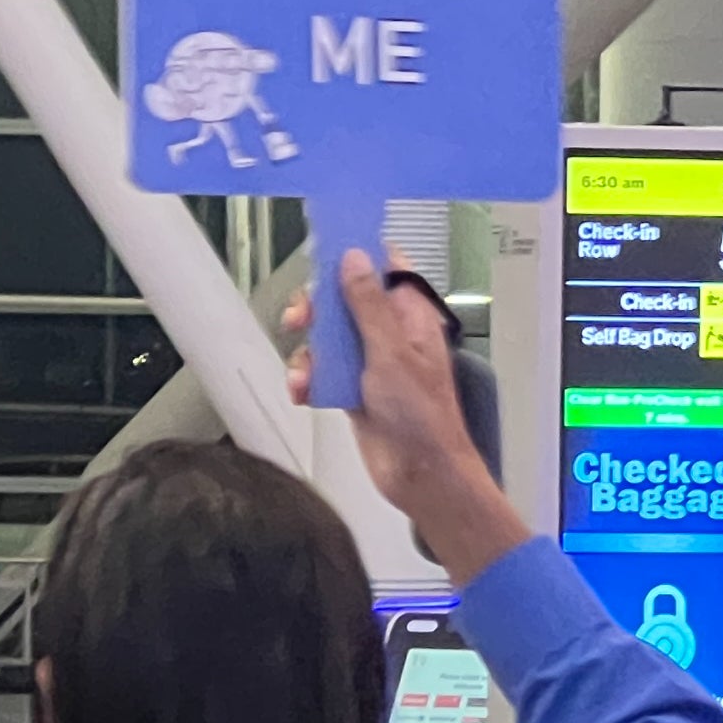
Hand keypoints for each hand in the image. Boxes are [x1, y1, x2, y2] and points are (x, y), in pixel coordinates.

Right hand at [288, 250, 527, 582]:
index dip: (356, 254)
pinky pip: (323, 372)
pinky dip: (310, 379)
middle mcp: (390, 334)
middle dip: (318, 309)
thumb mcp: (391, 352)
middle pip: (345, 300)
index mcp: (410, 316)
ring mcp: (371, 362)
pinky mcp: (354, 389)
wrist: (420, 474)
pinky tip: (304, 392)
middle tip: (301, 319)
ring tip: (304, 373)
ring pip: (328, 338)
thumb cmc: (422, 416)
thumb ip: (368, 304)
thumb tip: (353, 258)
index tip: (324, 249)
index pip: (384, 268)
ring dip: (309, 353)